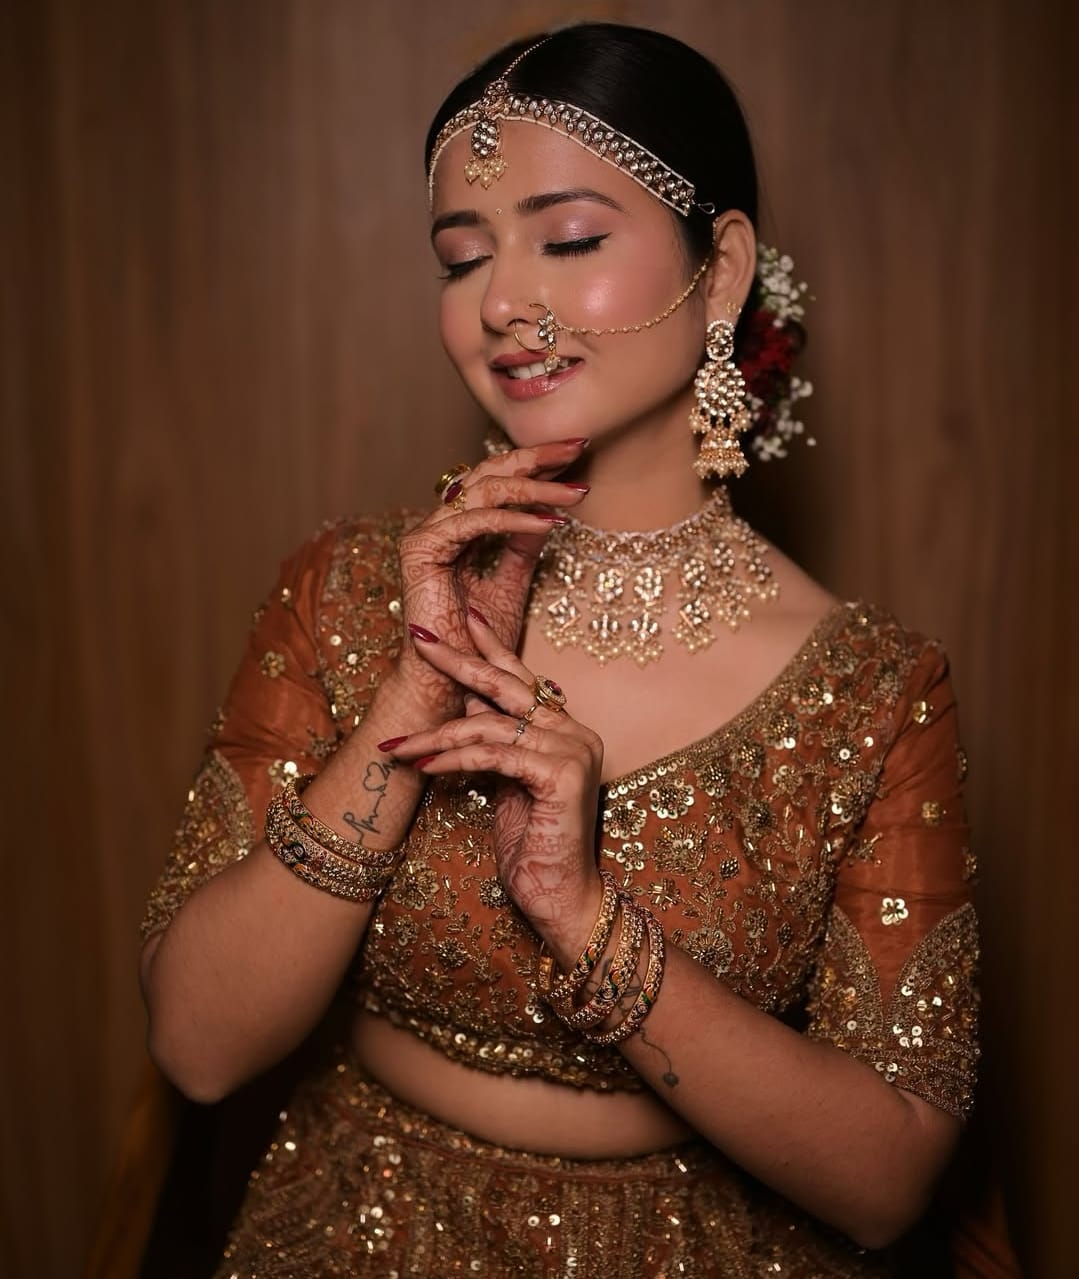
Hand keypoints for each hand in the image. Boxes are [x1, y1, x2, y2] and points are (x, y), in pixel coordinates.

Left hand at [384, 609, 604, 957]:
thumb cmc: (531, 848)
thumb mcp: (504, 784)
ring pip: (490, 724)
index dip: (490, 645)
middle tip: (420, 637)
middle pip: (507, 685)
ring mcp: (574, 750)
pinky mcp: (562, 774)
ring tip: (394, 747)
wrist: (561, 899)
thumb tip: (466, 703)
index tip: (462, 614)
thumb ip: (493, 742)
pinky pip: (494, 754)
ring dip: (435, 735)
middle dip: (458, 659)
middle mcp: (576, 731)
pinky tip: (423, 768)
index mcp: (565, 730)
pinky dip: (453, 759)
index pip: (522, 678)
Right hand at [392, 438, 589, 719]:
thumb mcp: (513, 583)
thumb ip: (524, 545)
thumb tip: (549, 512)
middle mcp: (440, 525)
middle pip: (489, 471)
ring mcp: (427, 534)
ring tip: (574, 491)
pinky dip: (512, 519)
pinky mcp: (421, 551)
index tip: (578, 453)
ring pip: (483, 489)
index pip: (498, 480)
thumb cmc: (479, 644)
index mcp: (459, 528)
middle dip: (536, 456)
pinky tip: (547, 522)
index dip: (536, 464)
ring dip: (534, 487)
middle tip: (577, 444)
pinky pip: (473, 522)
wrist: (453, 682)